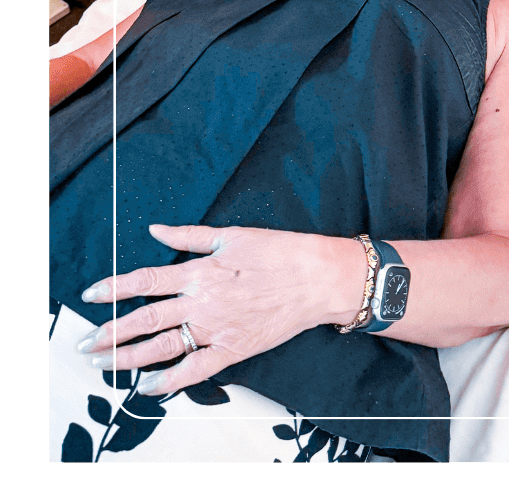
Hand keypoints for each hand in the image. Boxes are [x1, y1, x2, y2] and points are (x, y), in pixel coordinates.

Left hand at [76, 224, 363, 394]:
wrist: (315, 278)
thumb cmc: (277, 252)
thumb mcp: (231, 234)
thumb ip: (189, 235)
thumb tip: (156, 228)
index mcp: (200, 271)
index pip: (146, 280)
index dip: (115, 287)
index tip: (91, 295)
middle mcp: (202, 302)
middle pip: (146, 319)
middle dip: (111, 332)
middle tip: (87, 342)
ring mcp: (216, 329)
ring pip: (163, 347)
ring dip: (130, 357)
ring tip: (106, 364)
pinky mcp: (232, 350)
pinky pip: (194, 370)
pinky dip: (169, 381)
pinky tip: (149, 387)